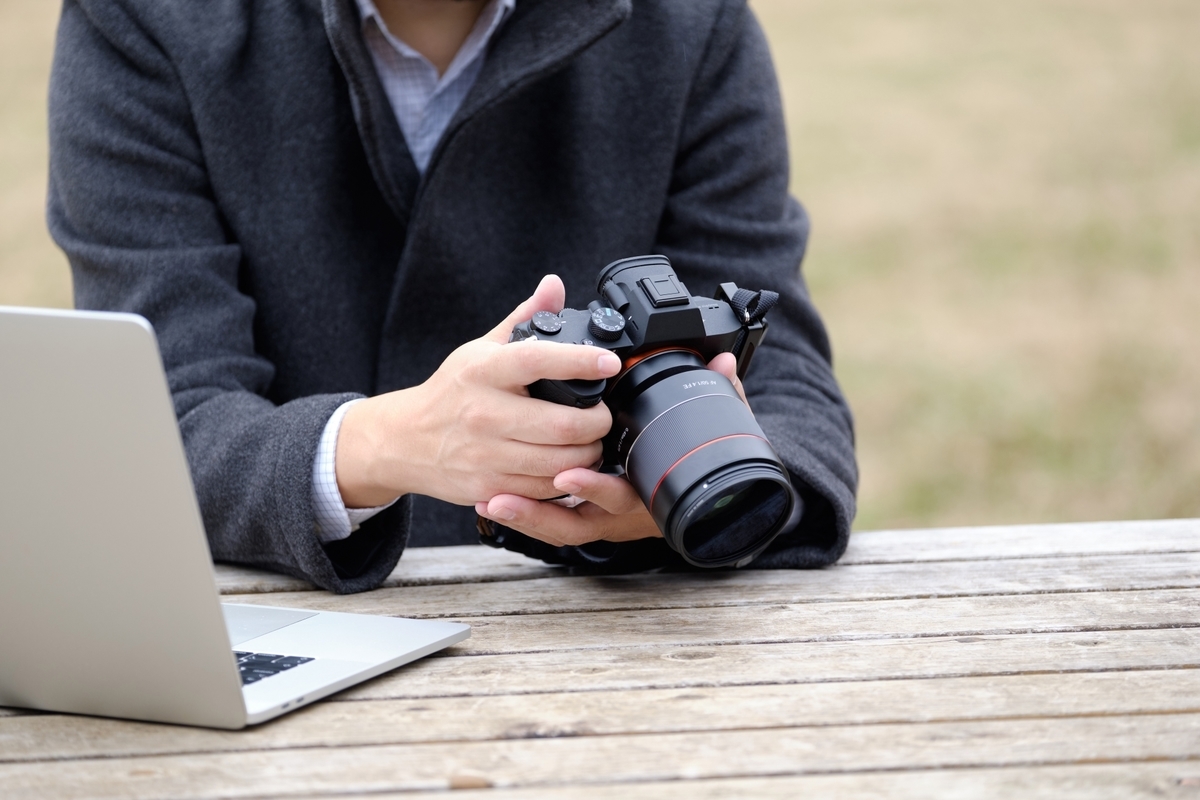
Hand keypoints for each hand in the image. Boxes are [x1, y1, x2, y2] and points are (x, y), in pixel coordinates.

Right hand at [334, 275, 621, 508]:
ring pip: (560, 463)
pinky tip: (569, 465)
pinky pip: (543, 490)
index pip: (539, 361)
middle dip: (598, 422)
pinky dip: (566, 479)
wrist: (403, 440)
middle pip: (564, 425)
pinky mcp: (488, 487)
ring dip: (588, 454)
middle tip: (603, 415)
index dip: (581, 362)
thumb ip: (524, 319)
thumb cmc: (452, 392)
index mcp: (484, 372)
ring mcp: (485, 454)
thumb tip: (554, 286)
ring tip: (590, 441)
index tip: (609, 362)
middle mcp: (484, 413)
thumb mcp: (480, 350)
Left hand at [474, 350, 750, 546]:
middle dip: (543, 514)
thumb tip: (724, 363)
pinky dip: (527, 516)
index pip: (625, 498)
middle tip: (506, 497)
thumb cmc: (705, 467)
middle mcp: (627, 517)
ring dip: (527, 518)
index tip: (569, 476)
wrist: (711, 507)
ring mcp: (607, 523)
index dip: (598, 490)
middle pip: (580, 525)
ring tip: (493, 501)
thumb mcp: (714, 431)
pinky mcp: (590, 521)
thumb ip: (719, 397)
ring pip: (562, 530)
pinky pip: (555, 526)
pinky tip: (495, 500)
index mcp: (653, 496)